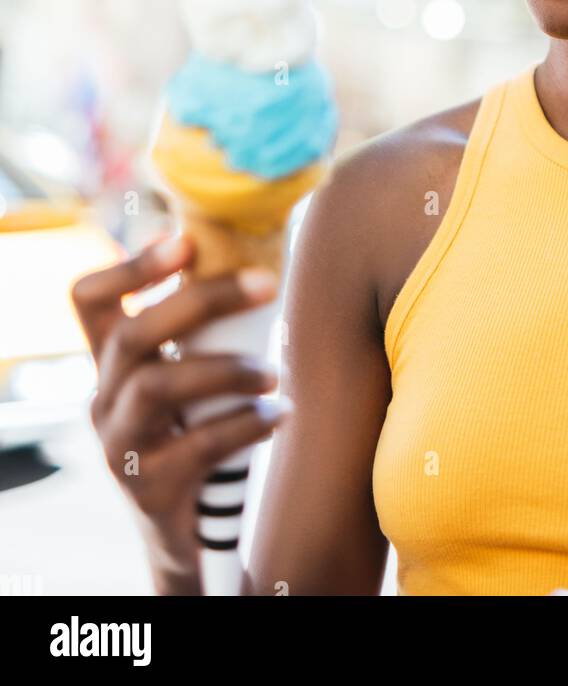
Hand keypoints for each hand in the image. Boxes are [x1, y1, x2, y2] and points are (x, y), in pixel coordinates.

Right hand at [72, 233, 288, 588]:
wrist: (188, 524)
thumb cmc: (195, 426)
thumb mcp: (187, 373)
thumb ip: (203, 326)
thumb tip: (262, 255)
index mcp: (111, 359)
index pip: (90, 298)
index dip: (130, 265)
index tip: (186, 241)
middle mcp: (104, 396)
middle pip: (134, 334)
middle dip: (201, 301)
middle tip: (268, 283)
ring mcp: (120, 445)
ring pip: (157, 386)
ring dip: (224, 369)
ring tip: (274, 373)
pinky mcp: (149, 488)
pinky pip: (195, 447)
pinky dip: (245, 425)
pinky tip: (280, 415)